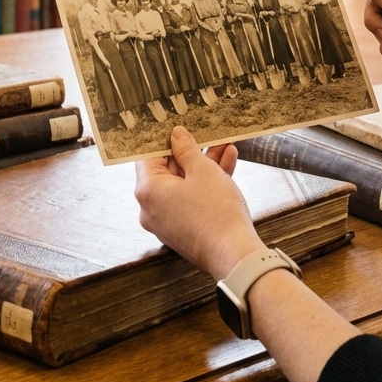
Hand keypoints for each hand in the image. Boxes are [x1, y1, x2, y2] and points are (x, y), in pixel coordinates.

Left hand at [135, 126, 262, 278]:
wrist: (234, 255)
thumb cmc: (216, 211)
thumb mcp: (203, 170)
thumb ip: (187, 150)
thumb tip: (177, 136)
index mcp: (148, 191)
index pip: (147, 157)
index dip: (163, 139)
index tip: (177, 127)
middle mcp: (151, 208)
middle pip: (168, 171)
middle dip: (191, 152)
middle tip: (207, 134)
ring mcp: (167, 222)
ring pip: (184, 185)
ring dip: (204, 166)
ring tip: (225, 146)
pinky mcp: (184, 230)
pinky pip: (191, 200)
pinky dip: (206, 185)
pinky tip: (227, 164)